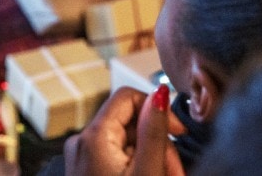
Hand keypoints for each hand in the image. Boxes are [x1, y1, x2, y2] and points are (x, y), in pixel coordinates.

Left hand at [64, 85, 184, 175]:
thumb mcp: (147, 171)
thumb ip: (153, 131)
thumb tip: (160, 93)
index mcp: (93, 137)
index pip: (128, 96)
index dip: (157, 108)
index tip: (179, 130)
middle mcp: (82, 141)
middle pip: (130, 122)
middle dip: (158, 143)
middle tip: (176, 170)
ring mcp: (82, 156)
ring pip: (127, 141)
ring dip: (152, 157)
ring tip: (168, 175)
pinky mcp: (86, 169)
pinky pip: (118, 156)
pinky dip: (138, 165)